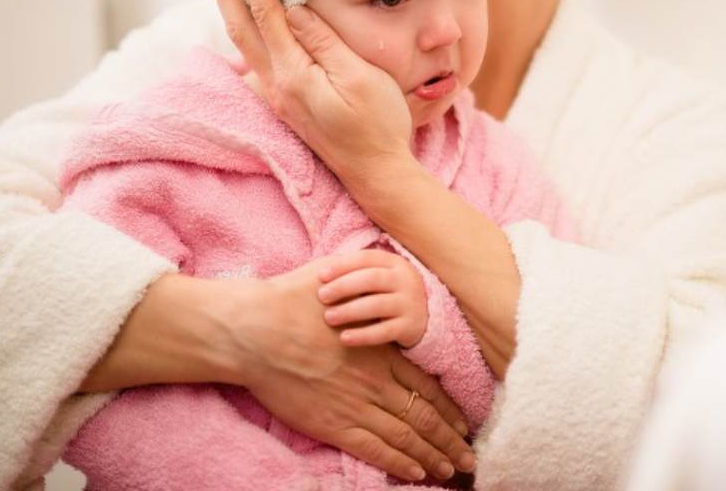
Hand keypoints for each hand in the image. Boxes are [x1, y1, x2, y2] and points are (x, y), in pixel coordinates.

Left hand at [197, 0, 412, 185]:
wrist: (378, 174)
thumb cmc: (379, 125)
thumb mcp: (360, 77)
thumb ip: (325, 42)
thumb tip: (295, 8)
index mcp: (294, 74)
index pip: (267, 14)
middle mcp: (277, 85)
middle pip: (242, 28)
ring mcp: (280, 97)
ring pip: (246, 44)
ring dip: (231, 10)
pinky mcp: (288, 104)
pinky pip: (258, 59)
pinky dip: (248, 33)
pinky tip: (249, 27)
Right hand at [230, 259, 474, 481]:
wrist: (256, 330)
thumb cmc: (293, 302)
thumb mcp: (340, 281)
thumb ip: (365, 280)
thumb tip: (377, 257)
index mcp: (382, 351)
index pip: (426, 386)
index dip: (449, 407)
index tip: (464, 422)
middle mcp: (376, 382)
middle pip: (424, 416)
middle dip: (450, 439)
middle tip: (470, 456)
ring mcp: (356, 406)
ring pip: (405, 436)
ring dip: (433, 455)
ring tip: (452, 469)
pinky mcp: (332, 424)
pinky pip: (375, 449)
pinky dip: (399, 463)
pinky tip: (417, 473)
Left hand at [318, 249, 428, 348]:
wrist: (424, 317)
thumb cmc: (388, 293)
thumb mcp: (380, 277)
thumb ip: (357, 272)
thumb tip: (318, 273)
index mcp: (395, 263)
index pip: (367, 258)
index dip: (343, 265)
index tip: (320, 276)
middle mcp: (406, 280)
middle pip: (372, 279)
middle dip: (344, 286)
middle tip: (322, 297)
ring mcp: (411, 303)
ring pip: (378, 305)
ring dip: (350, 311)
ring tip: (328, 317)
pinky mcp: (411, 326)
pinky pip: (385, 331)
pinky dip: (363, 335)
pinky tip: (344, 338)